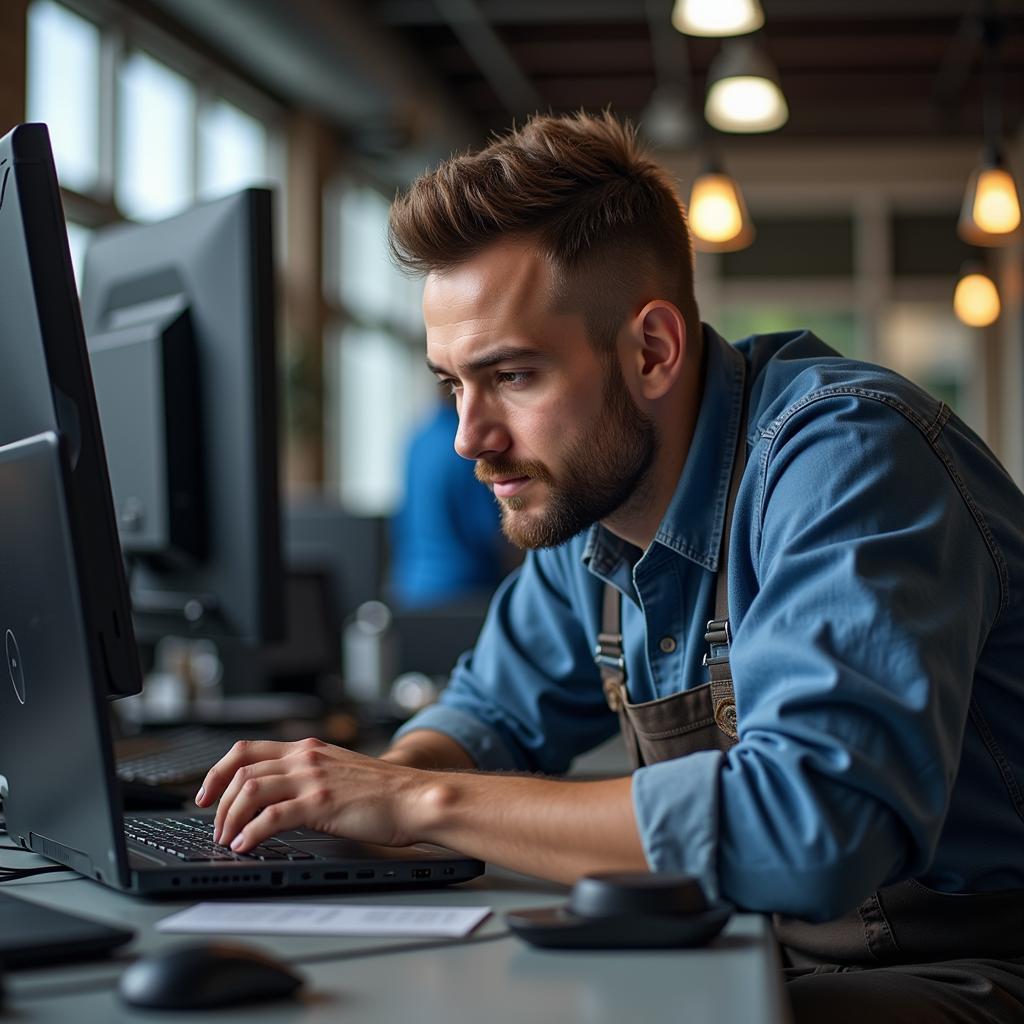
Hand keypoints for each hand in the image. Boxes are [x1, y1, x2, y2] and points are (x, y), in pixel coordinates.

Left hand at [194, 737, 428, 852]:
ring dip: (231, 817)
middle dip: (218, 801)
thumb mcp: (338, 771)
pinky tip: (246, 844)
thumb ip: (309, 776)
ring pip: (251, 790)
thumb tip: (276, 798)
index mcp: (308, 749)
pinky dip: (252, 832)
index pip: (247, 749)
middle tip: (214, 825)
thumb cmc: (382, 792)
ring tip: (228, 839)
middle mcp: (306, 758)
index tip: (206, 793)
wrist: (414, 797)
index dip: (218, 771)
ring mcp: (313, 779)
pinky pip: (273, 816)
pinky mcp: (321, 803)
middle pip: (242, 770)